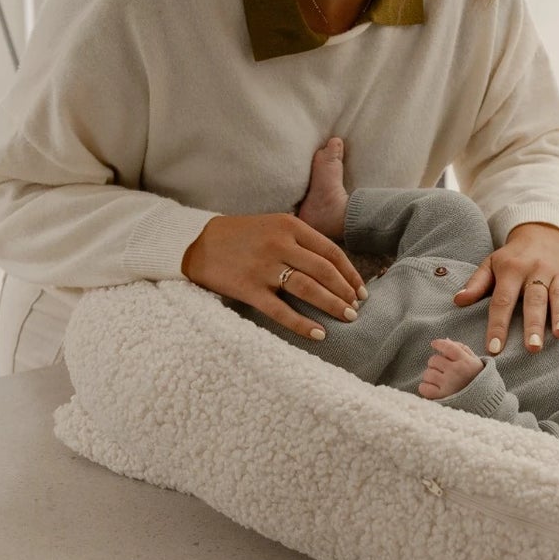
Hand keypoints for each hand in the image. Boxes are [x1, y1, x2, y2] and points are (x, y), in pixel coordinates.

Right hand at [181, 213, 365, 341]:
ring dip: (332, 305)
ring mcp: (264, 268)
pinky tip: (319, 334)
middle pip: (323, 272)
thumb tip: (334, 266)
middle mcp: (279, 245)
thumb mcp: (274, 225)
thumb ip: (301, 240)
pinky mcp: (248, 289)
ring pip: (308, 289)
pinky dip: (302, 324)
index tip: (360, 289)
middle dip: (345, 292)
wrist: (198, 242)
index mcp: (289, 226)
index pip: (330, 252)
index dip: (349, 273)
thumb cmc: (242, 235)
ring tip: (347, 318)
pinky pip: (281, 311)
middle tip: (357, 308)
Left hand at [419, 338, 485, 399]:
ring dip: (431, 375)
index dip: (439, 343)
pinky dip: (425, 387)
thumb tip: (445, 340)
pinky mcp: (442, 398)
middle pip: (434, 360)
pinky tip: (434, 388)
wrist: (485, 404)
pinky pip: (424, 388)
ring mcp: (448, 385)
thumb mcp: (476, 362)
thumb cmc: (479, 380)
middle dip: (436, 362)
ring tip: (440, 380)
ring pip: (428, 373)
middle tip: (442, 368)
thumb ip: (462, 349)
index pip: (448, 347)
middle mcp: (456, 372)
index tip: (434, 344)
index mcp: (466, 362)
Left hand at [453, 221, 558, 354]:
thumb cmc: (513, 257)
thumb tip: (458, 301)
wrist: (542, 231)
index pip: (502, 300)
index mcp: (511, 269)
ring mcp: (558, 272)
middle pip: (534, 300)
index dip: (498, 325)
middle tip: (532, 349)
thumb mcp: (491, 263)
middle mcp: (535, 270)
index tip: (494, 348)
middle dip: (534, 325)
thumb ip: (477, 283)